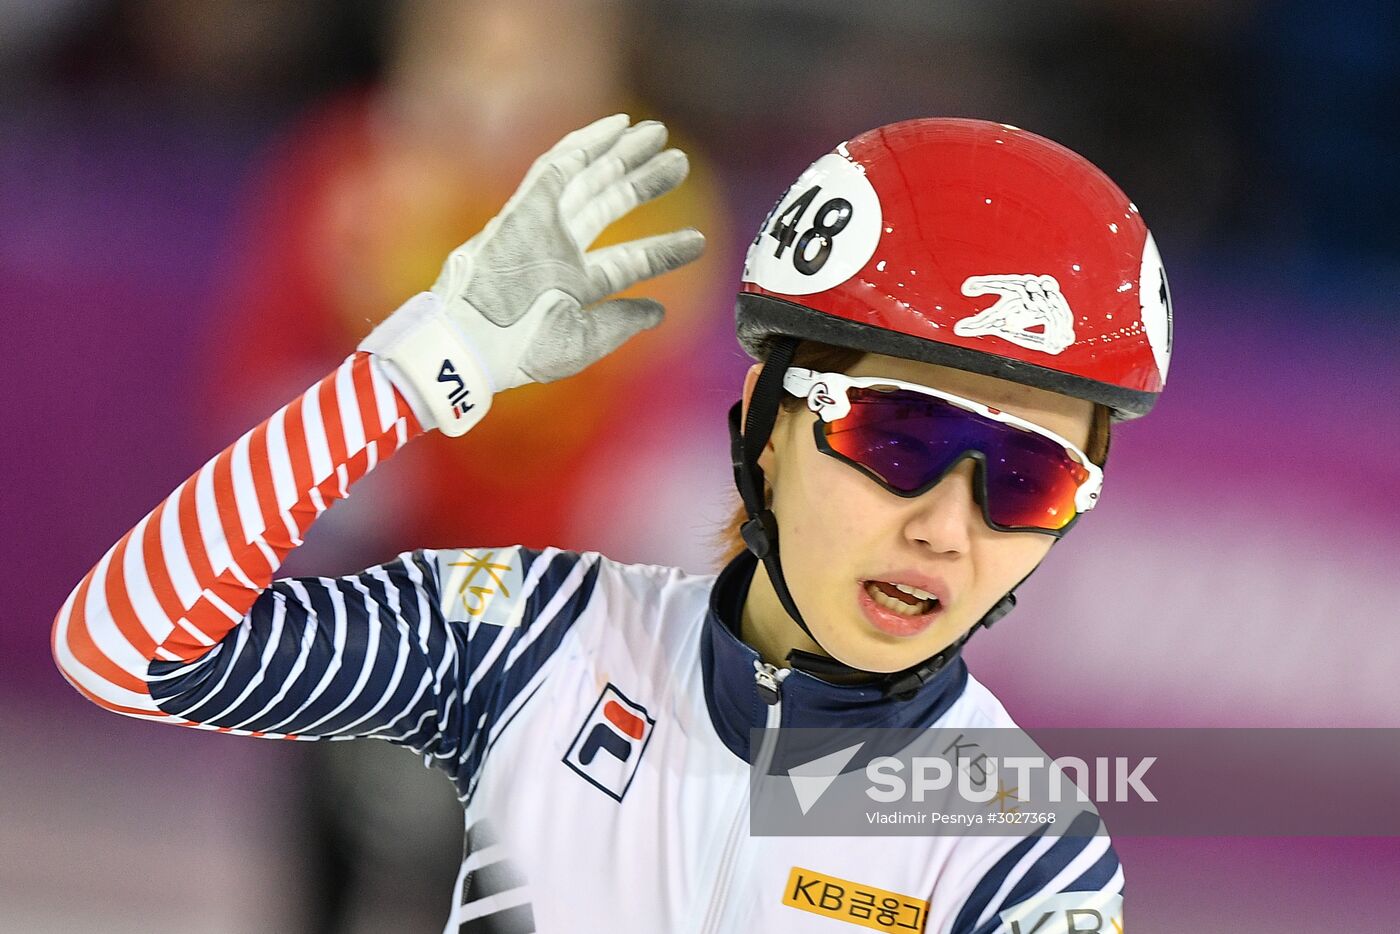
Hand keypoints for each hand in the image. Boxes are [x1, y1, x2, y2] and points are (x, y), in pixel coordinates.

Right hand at [361, 114, 704, 434]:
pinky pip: (557, 167)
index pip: (628, 261)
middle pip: (608, 205)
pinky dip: (585, 144)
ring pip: (588, 179)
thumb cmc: (518, 352)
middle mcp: (560, 249)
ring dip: (620, 155)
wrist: (472, 342)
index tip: (697, 241)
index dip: (663, 249)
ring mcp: (542, 226)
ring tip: (658, 135)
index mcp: (573, 283)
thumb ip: (620, 323)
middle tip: (678, 162)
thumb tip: (659, 311)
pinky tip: (616, 126)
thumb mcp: (580, 342)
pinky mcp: (524, 208)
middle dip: (642, 182)